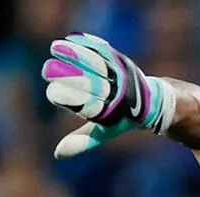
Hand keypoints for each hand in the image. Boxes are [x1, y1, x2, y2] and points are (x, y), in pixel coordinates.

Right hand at [42, 33, 174, 159]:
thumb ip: (83, 140)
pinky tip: (72, 38)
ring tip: (55, 48)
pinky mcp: (125, 63)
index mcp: (112, 114)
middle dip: (70, 78)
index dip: (71, 100)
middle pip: (93, 86)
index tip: (53, 93)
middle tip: (47, 70)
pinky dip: (89, 45)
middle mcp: (119, 96)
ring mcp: (123, 78)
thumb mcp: (104, 131)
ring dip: (76, 56)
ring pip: (98, 66)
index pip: (89, 107)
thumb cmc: (122, 118)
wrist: (152, 102)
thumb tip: (58, 154)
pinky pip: (106, 53)